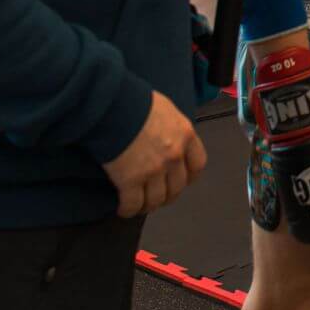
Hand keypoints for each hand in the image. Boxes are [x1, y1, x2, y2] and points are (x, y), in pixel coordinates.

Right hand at [100, 91, 207, 216]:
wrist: (111, 105)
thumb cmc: (134, 99)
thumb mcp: (164, 108)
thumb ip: (170, 126)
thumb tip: (165, 134)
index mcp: (185, 135)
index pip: (197, 164)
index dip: (189, 176)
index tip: (182, 179)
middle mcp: (174, 155)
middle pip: (178, 186)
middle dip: (168, 195)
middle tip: (158, 196)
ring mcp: (154, 170)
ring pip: (157, 199)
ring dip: (149, 206)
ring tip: (140, 205)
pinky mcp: (131, 181)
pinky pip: (133, 204)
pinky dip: (128, 210)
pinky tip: (123, 208)